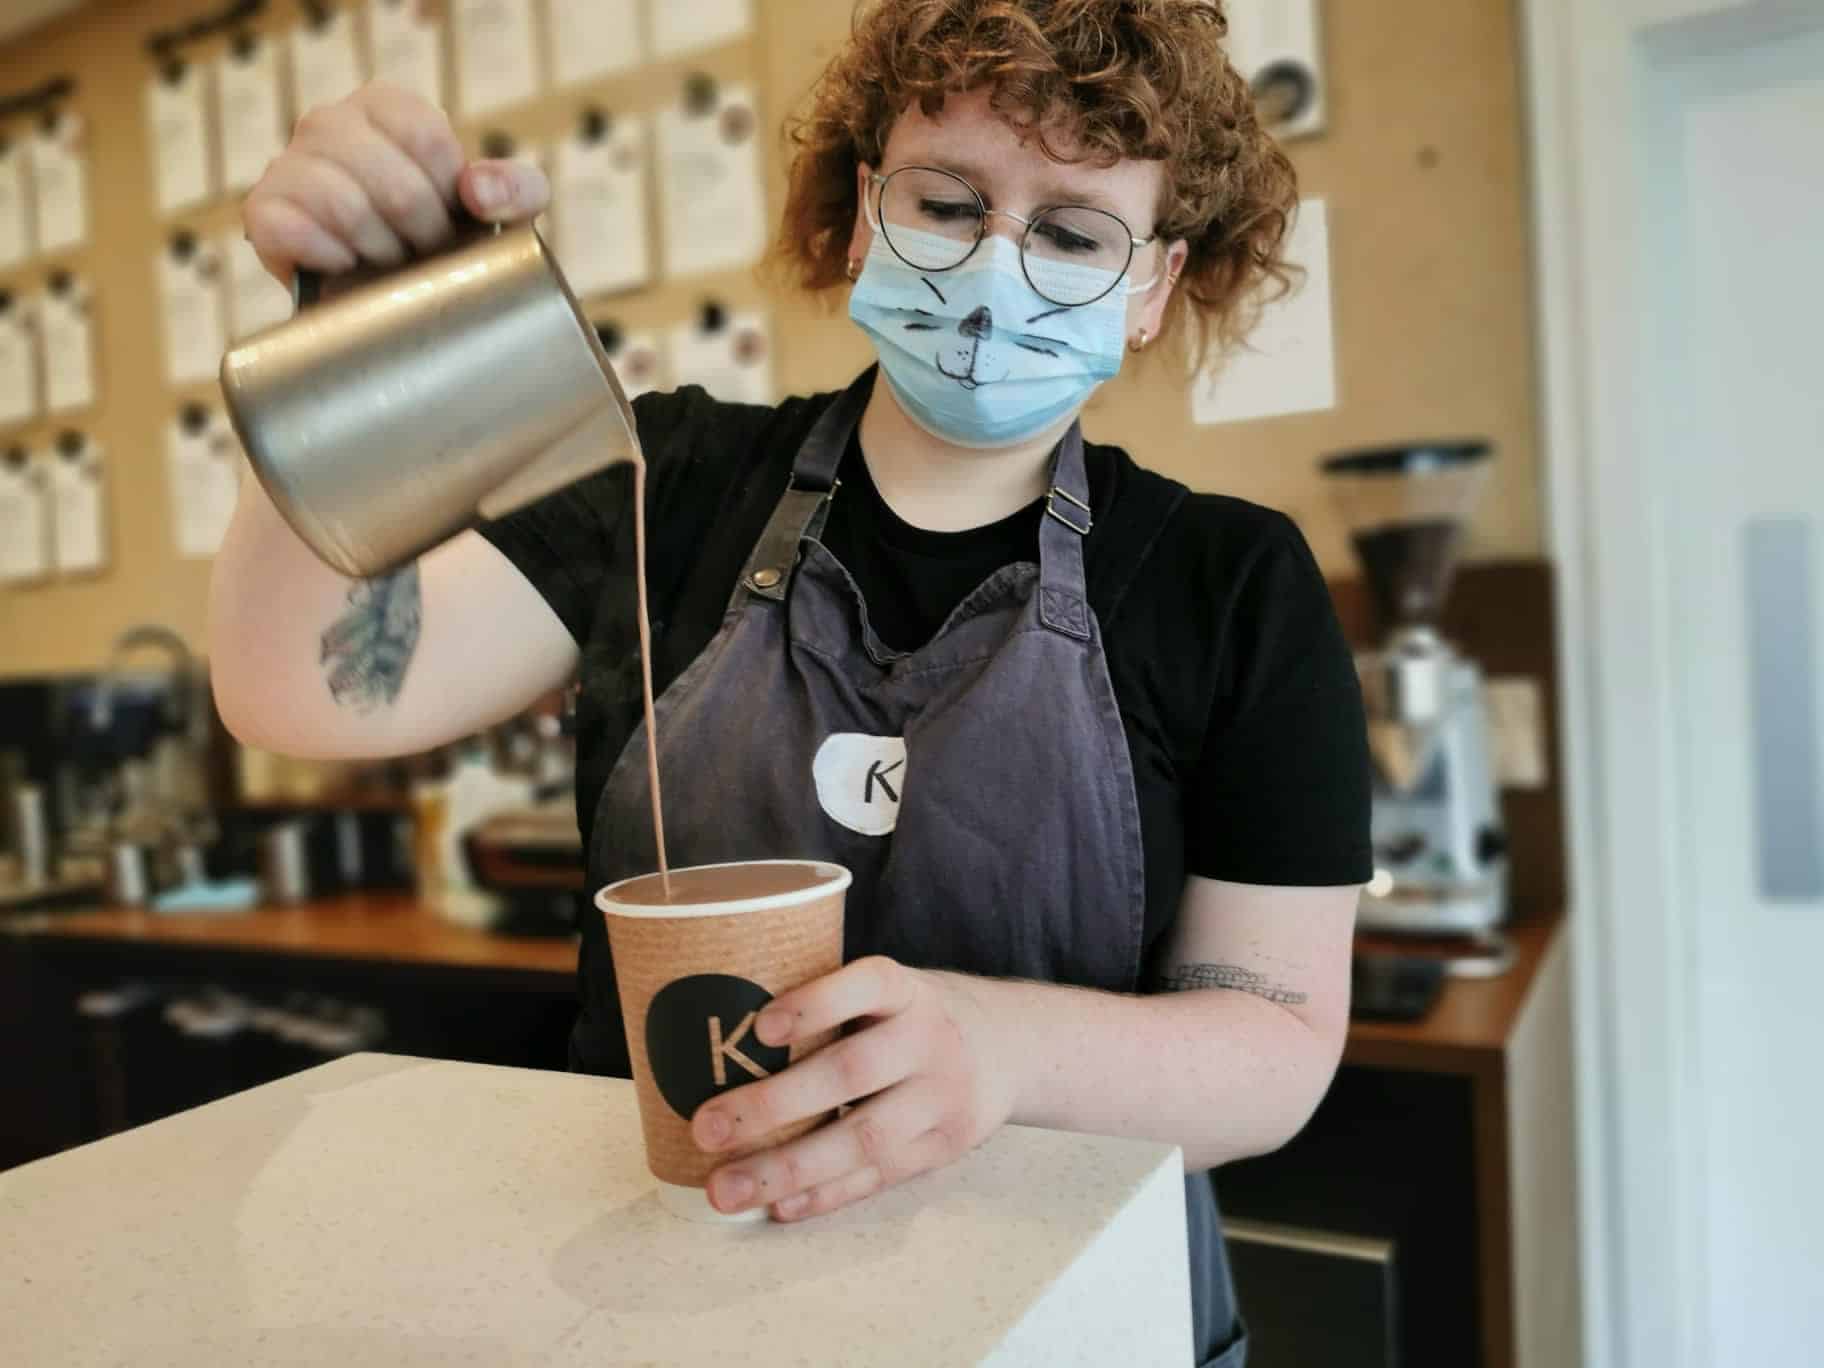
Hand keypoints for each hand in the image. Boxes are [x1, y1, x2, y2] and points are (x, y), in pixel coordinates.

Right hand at [242, 80, 550, 284]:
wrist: (394, 295)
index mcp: (386, 106)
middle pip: (393, 182)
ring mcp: (290, 165)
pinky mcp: (264, 213)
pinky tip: (346, 267)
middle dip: (422, 236)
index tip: (451, 223)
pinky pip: (290, 229)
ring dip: (380, 252)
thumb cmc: (447, 240)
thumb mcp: (503, 211)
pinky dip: (329, 257)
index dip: (448, 197)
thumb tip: (478, 191)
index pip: (428, 139)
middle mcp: (330, 124)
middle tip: (424, 255)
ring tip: (387, 263)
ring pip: (344, 206)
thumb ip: (518, 188)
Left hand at [690, 957, 1020, 1221]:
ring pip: (864, 1138)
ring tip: (725, 1190)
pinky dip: (825, 1195)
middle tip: (706, 1128)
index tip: (760, 1025)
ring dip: (788, 1169)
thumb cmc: (912, 1014)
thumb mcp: (890, 989)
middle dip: (774, 1104)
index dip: (815, 1003)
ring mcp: (943, 1097)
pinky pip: (880, 1177)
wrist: (1010, 1046)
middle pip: (852, 1072)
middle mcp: (929, 1038)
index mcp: (907, 989)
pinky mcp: (946, 1145)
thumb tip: (719, 1038)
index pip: (867, 983)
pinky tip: (778, 1206)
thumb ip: (830, 1006)